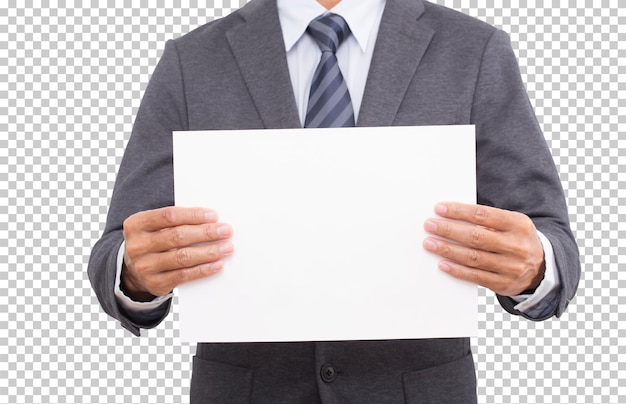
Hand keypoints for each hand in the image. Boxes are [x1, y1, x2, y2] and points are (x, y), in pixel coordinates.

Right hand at [121, 206, 233, 300]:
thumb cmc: (152, 242)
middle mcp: (138, 246)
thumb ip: (176, 221)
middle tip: (225, 231)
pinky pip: (184, 276)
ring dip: (209, 252)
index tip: (213, 216)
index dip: (193, 215)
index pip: (169, 216)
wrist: (133, 270)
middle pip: (178, 236)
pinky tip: (217, 264)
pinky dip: (203, 269)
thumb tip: (210, 220)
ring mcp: (145, 266)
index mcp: (137, 225)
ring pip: (182, 257)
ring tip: (226, 247)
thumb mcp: (155, 227)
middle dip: (206, 233)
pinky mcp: (155, 283)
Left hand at [423, 202, 544, 295]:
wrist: (542, 268)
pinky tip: (442, 263)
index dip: (459, 211)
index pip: (483, 215)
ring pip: (473, 258)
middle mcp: (516, 246)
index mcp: (518, 224)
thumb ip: (487, 220)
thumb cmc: (516, 240)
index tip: (439, 209)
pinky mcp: (504, 284)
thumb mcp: (511, 224)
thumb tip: (451, 215)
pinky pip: (475, 277)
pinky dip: (457, 270)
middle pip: (476, 236)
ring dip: (448, 250)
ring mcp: (511, 267)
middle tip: (429, 225)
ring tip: (430, 243)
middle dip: (449, 230)